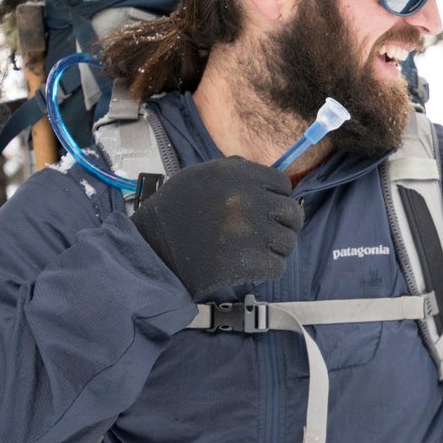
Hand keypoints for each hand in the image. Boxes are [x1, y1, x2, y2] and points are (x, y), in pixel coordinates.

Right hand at [132, 157, 303, 297]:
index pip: (282, 184)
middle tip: (269, 235)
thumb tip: (263, 178)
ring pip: (288, 241)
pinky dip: (268, 270)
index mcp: (236, 174)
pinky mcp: (248, 261)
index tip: (269, 210)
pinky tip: (251, 267)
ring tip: (257, 252)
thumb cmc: (171, 214)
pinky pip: (278, 266)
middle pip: (291, 213)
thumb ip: (234, 172)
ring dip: (276, 249)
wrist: (152, 249)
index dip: (278, 198)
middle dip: (284, 225)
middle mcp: (247, 199)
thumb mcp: (199, 176)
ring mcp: (250, 231)